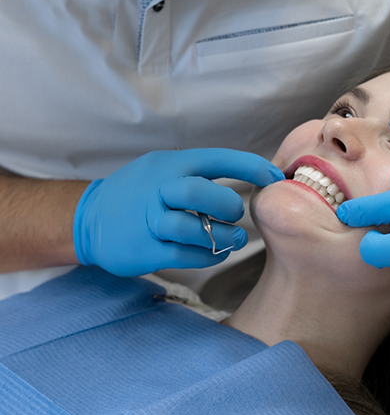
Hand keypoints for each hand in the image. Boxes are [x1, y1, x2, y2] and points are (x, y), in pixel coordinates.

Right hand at [74, 148, 282, 275]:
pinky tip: (214, 252)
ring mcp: (149, 221)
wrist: (89, 219)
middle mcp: (158, 189)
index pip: (216, 159)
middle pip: (199, 192)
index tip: (274, 177)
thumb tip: (246, 179)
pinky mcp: (146, 249)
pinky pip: (186, 255)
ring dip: (222, 237)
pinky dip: (208, 255)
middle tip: (235, 215)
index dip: (251, 167)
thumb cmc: (137, 194)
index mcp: (169, 165)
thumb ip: (197, 173)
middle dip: (227, 206)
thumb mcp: (161, 170)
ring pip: (192, 228)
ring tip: (234, 239)